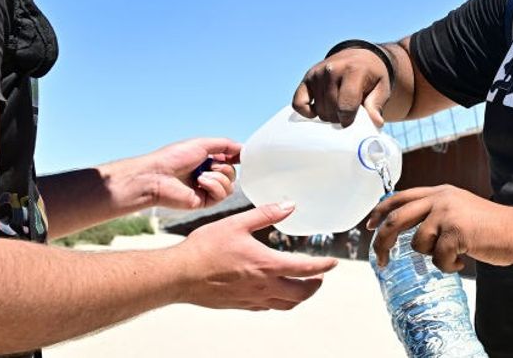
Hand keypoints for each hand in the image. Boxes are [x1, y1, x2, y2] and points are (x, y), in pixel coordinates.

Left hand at [136, 138, 240, 210]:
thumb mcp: (202, 144)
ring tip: (201, 175)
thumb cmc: (174, 158)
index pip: (230, 160)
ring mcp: (206, 189)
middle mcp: (208, 175)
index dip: (236, 158)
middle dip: (225, 168)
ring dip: (219, 177)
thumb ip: (224, 145)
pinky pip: (222, 195)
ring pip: (231, 186)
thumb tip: (242, 148)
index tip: (240, 155)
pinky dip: (214, 186)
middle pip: (234, 174)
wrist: (157, 175)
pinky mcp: (204, 202)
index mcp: (206, 161)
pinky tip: (200, 182)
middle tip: (210, 165)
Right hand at [176, 202, 337, 310]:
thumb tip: (289, 205)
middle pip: (301, 294)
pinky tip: (274, 291)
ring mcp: (251, 299)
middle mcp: (263, 286)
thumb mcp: (237, 223)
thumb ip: (266, 214)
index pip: (306, 269)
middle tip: (320, 276)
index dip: (324, 266)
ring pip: (286, 305)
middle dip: (315, 286)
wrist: (179, 275)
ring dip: (299, 296)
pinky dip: (278, 301)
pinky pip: (267, 307)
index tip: (333, 263)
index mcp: (267, 265)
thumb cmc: (205, 249)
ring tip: (303, 286)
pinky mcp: (239, 305)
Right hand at [293, 47, 389, 124]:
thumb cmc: (372, 76)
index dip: (349, 120)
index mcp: (353, 70)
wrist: (359, 56)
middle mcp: (332, 69)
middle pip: (332, 111)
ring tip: (339, 107)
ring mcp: (317, 73)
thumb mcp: (382, 88)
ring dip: (329, 115)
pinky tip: (317, 110)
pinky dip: (306, 111)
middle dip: (341, 118)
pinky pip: (298, 103)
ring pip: (319, 110)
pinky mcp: (307, 78)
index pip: (346, 105)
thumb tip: (375, 122)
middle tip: (349, 113)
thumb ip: (376, 105)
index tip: (353, 121)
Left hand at [367, 185, 512, 271]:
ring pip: (419, 244)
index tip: (369, 225)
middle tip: (381, 260)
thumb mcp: (458, 210)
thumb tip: (409, 231)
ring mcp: (448, 213)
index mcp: (439, 192)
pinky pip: (438, 259)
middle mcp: (441, 198)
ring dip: (433, 257)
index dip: (380, 211)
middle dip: (383, 241)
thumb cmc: (490, 227)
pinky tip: (462, 261)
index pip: (399, 197)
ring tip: (453, 256)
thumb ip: (435, 214)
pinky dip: (448, 266)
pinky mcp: (456, 231)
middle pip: (397, 219)